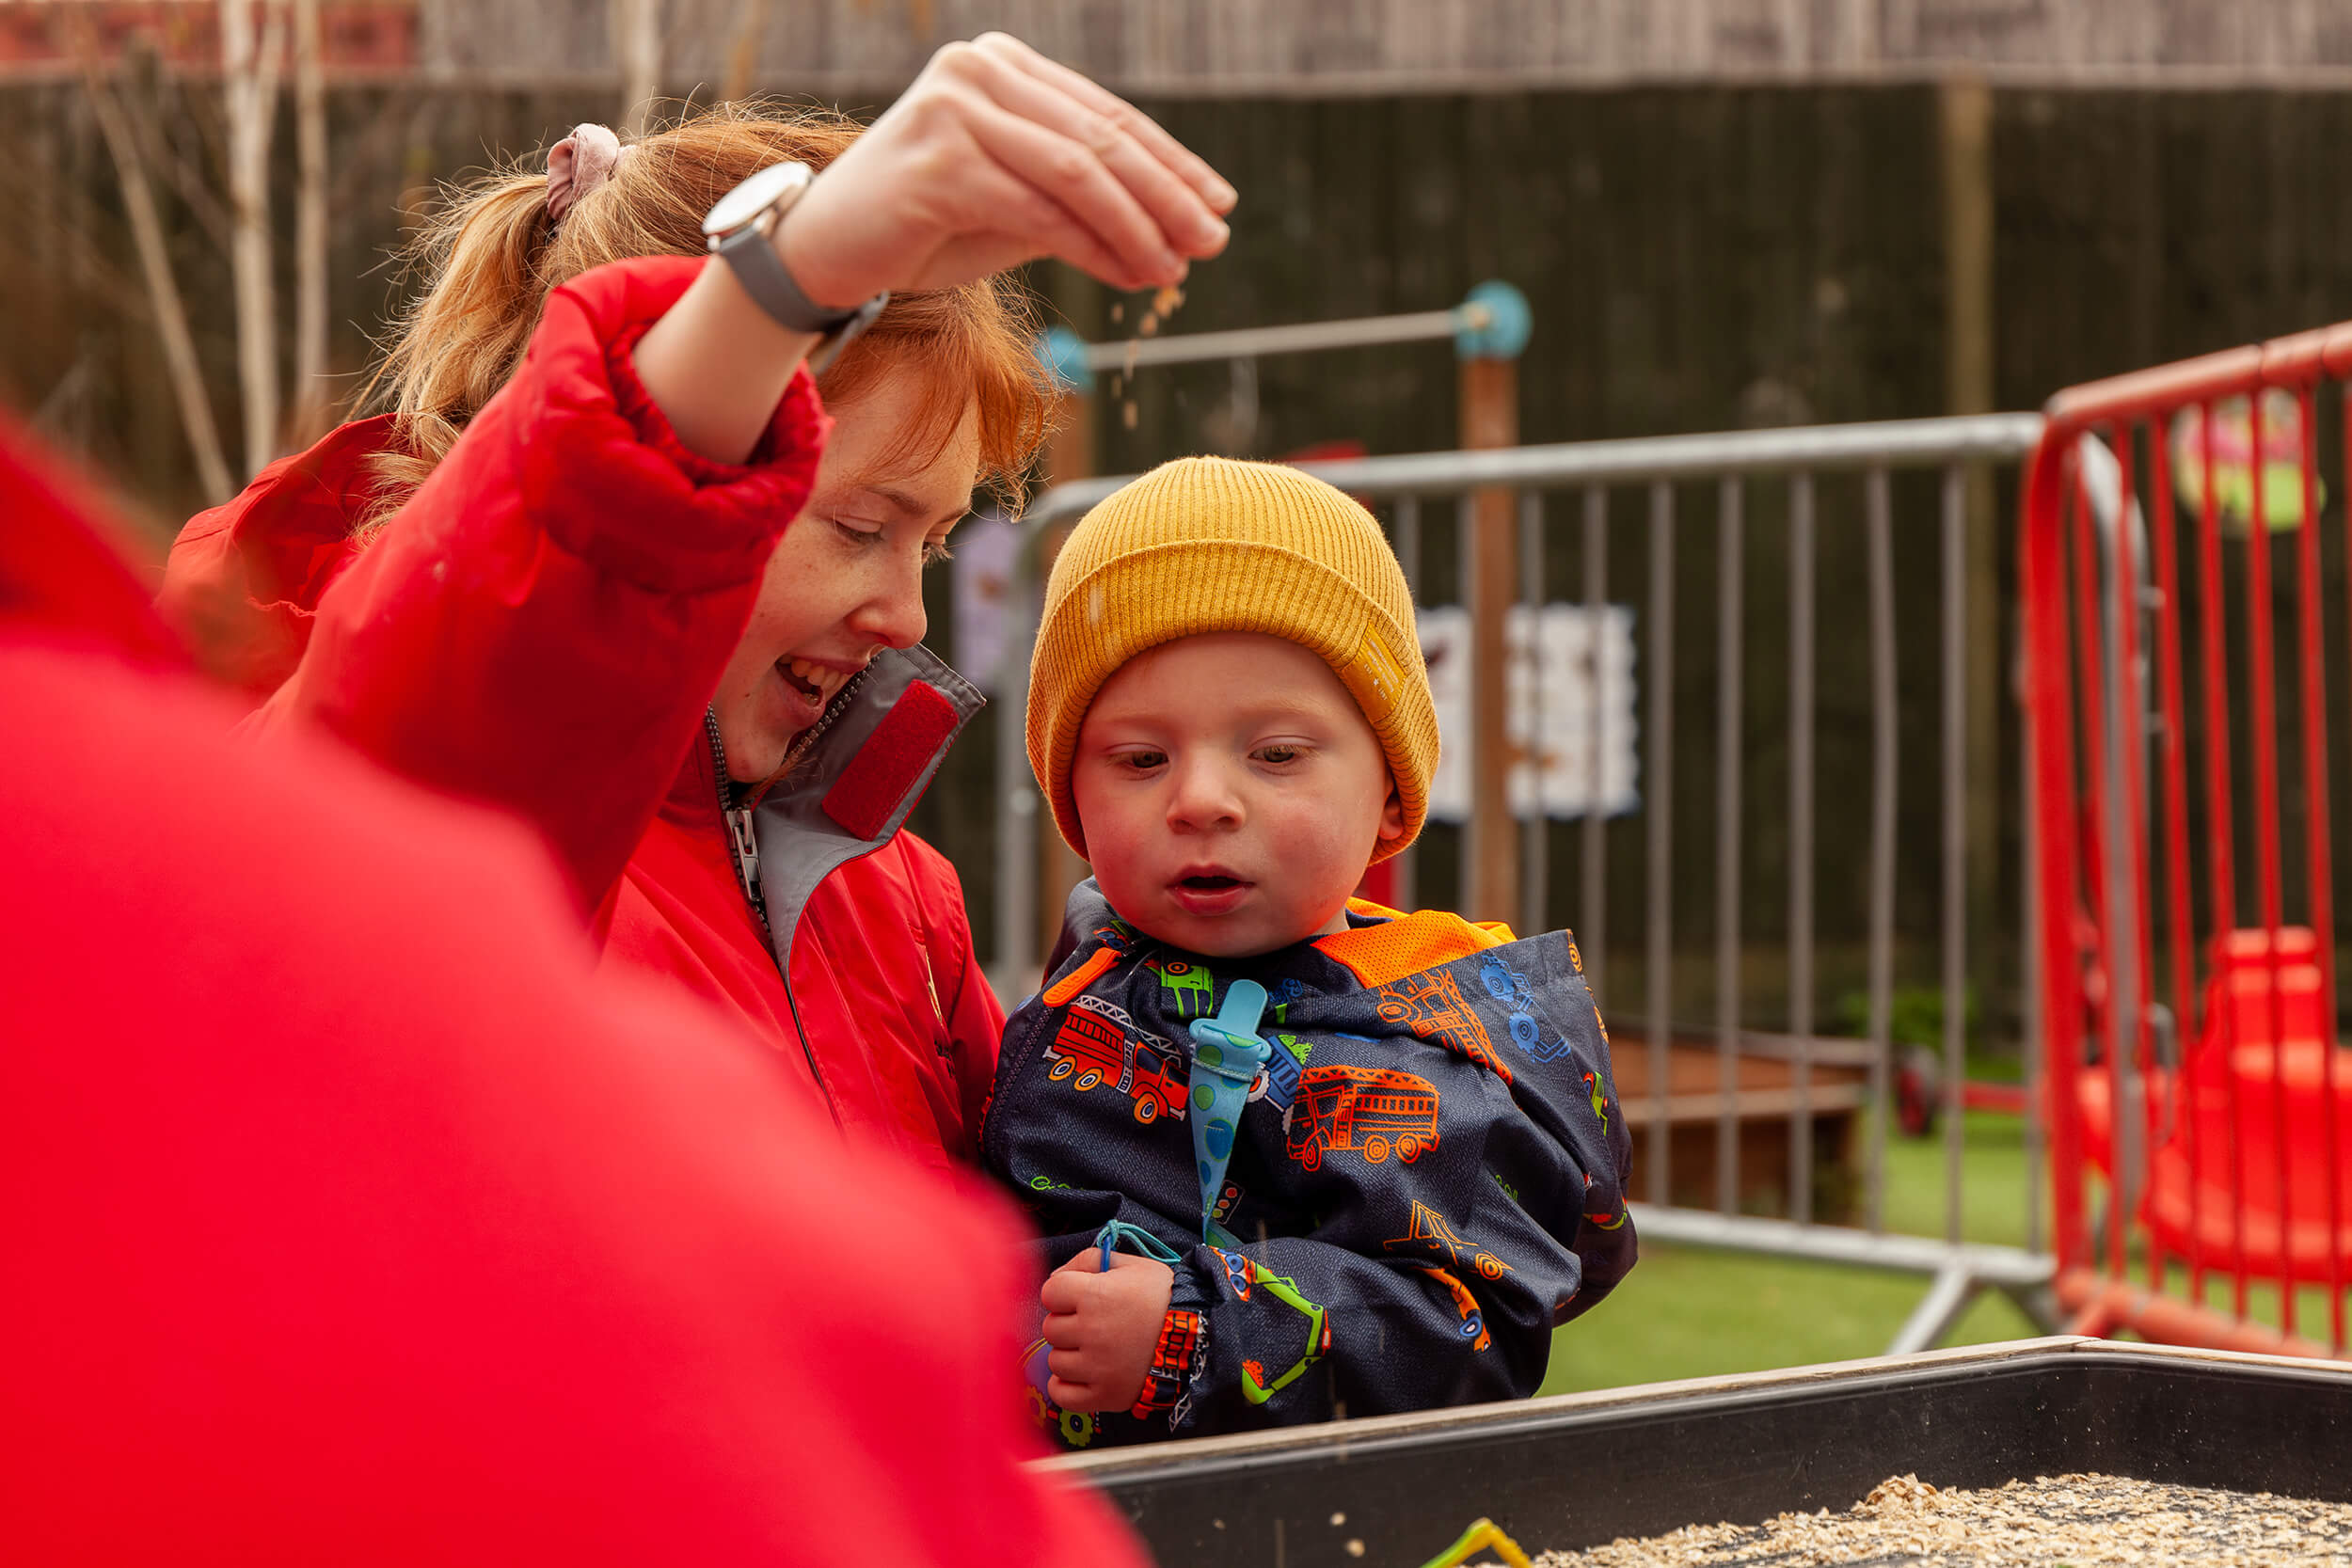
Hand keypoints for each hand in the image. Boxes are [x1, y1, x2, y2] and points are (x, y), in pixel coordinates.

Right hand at [779, 33, 1234, 306]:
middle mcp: (979, 72)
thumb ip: (1081, 196)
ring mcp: (957, 112)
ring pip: (1077, 173)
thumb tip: (1179, 223)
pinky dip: (1094, 246)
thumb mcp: (1018, 200)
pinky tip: (1129, 274)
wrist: (826, 250)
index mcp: (1003, 64)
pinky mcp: (940, 163)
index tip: (1218, 203)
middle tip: (1214, 239)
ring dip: (1139, 226)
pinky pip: (1039, 210)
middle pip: (1100, 139)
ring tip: (1178, 268)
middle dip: (1168, 195)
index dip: (1171, 162)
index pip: (1105, 114)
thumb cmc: (926, 224)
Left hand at [1038, 1249, 1174, 1412]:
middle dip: (1068, 1323)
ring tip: (1095, 1349)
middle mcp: (1091, 1332)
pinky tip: (1083, 1374)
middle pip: (1051, 1328)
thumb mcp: (1132, 1265)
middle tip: (1093, 1323)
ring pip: (1055, 1361)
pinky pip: (1061, 1394)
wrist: (1195, 1337)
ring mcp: (1096, 1368)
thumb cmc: (1162, 1297)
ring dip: (1069, 1355)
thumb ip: (1089, 1259)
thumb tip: (1055, 1276)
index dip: (1063, 1292)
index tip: (1080, 1296)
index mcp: (1095, 1295)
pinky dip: (1065, 1386)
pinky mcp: (1104, 1396)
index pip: (1050, 1292)